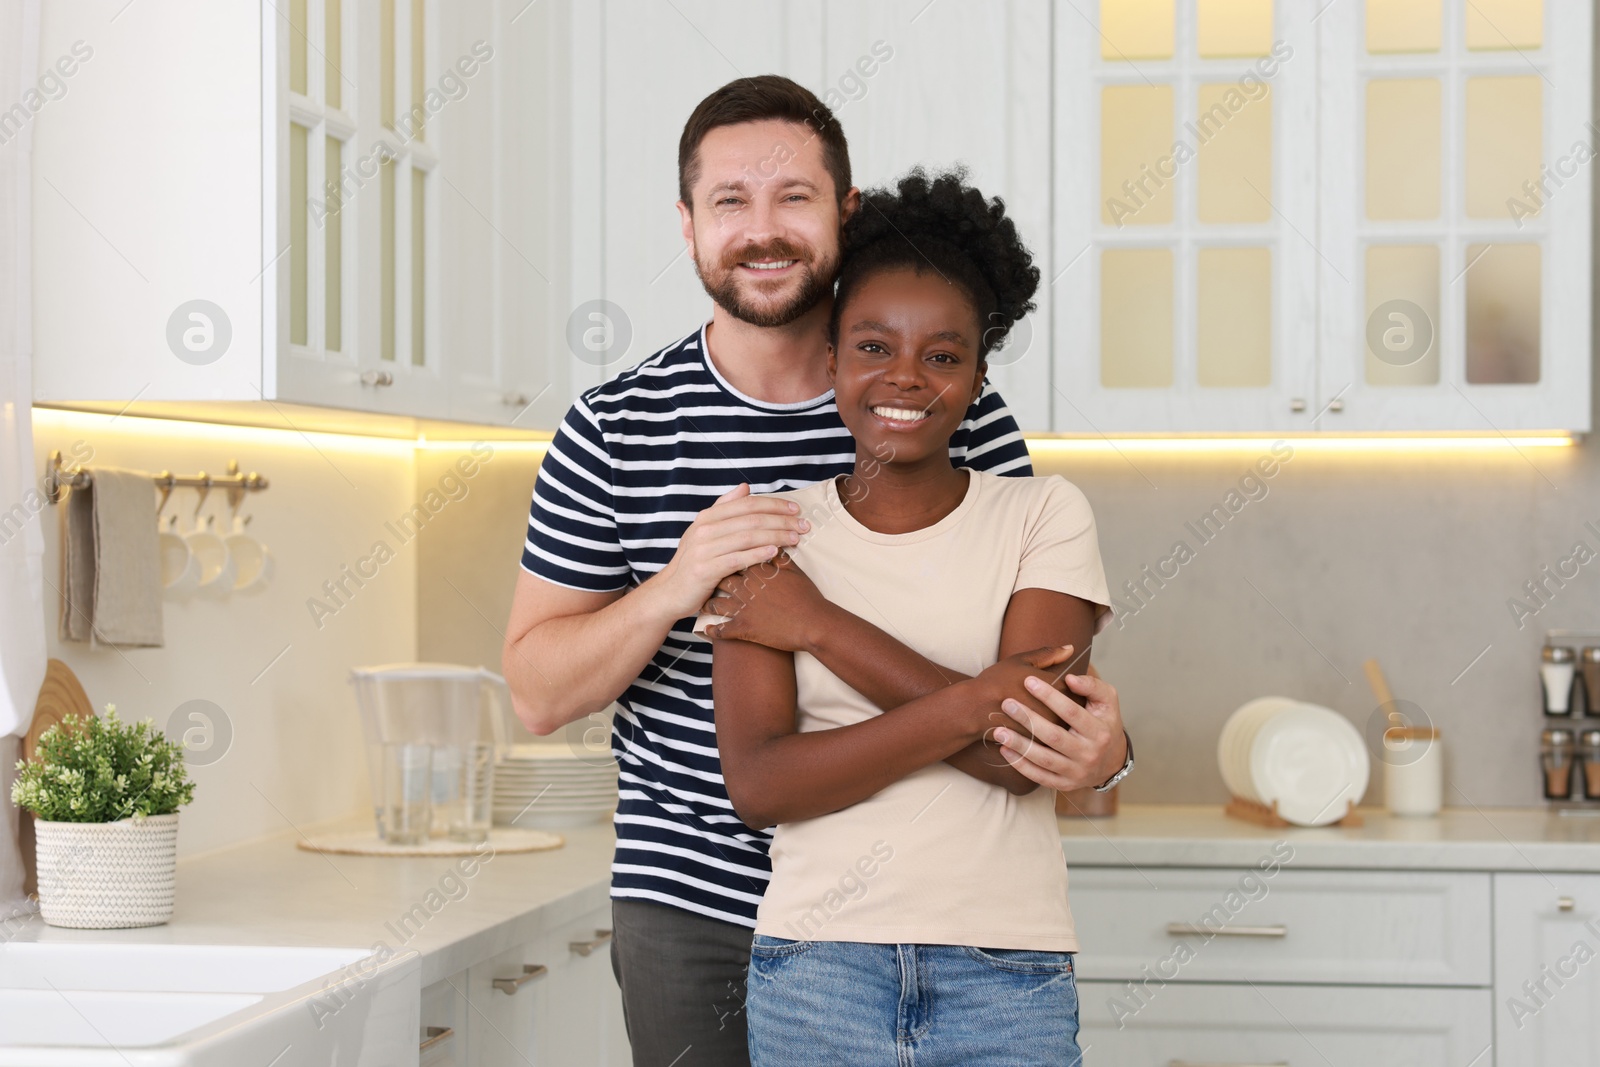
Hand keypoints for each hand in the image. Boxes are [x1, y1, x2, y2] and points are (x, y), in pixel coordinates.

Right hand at [650, 485, 809, 618]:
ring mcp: (704, 549)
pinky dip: (758, 553)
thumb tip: (745, 487)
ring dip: (776, 535)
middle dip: (781, 520)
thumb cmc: (694, 561)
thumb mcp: (705, 530)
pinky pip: (737, 558)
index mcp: (707, 517)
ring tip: (796, 538)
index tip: (796, 509)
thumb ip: (724, 508)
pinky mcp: (705, 570)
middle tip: (804, 525)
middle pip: (751, 519)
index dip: (774, 504)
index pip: (747, 504)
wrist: (670, 592)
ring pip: (748, 537)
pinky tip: (774, 551)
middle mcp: (705, 529)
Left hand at [703, 552, 828, 652]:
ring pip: (715, 603)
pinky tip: (706, 629)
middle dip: (711, 577)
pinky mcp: (743, 628)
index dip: (724, 557)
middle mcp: (745, 587)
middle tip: (705, 577)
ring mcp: (742, 608)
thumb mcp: (794, 570)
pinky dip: (712, 630)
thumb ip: (778, 555)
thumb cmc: (807, 596)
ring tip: (702, 603)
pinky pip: (721, 630)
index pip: (732, 557)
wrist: (813, 623)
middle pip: (719, 576)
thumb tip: (771, 541)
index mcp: (756, 569)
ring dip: (707, 603)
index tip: (717, 557)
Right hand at [969, 645, 1078, 744]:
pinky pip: (1052, 742)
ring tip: (1054, 717)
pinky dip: (1050, 736)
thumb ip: (1048, 655)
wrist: (974, 709)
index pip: (1078, 688)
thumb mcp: (1021, 661)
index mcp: (1055, 688)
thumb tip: (1070, 648)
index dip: (1076, 686)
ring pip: (1066, 728)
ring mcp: (1048, 730)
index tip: (1073, 684)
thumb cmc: (996, 681)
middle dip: (1073, 707)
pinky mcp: (1038, 744)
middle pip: (1076, 710)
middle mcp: (1055, 710)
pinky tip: (1044, 731)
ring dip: (1064, 723)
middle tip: (1069, 703)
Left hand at [991, 665, 1126, 791]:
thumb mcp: (1108, 701)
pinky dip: (1021, 765)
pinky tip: (1004, 750)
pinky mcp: (1064, 784)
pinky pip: (1039, 777)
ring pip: (1044, 760)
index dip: (1049, 696)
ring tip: (998, 731)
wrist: (1112, 761)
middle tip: (1007, 704)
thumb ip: (1092, 686)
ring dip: (1019, 745)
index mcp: (1099, 731)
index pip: (1071, 712)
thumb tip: (1069, 678)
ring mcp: (1076, 772)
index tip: (1028, 681)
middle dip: (1028, 719)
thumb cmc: (1104, 722)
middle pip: (1054, 737)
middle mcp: (1088, 754)